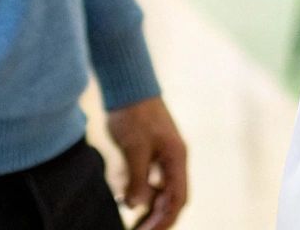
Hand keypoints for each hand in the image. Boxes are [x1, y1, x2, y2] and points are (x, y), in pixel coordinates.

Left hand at [104, 96, 187, 229]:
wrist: (128, 84)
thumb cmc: (133, 113)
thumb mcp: (134, 147)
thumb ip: (137, 178)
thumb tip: (134, 205)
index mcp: (176, 158)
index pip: (177, 200)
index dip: (165, 220)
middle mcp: (173, 160)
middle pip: (170, 199)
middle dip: (156, 219)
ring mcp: (162, 156)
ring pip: (159, 192)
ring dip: (147, 209)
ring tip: (132, 223)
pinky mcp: (150, 152)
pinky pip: (148, 180)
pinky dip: (138, 192)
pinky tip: (122, 198)